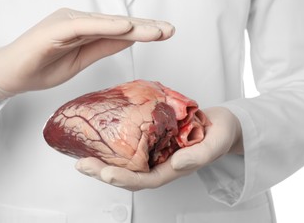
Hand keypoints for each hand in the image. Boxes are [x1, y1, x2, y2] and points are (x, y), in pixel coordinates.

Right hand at [0, 8, 174, 107]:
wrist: (10, 75)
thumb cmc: (42, 68)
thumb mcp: (80, 61)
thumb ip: (102, 48)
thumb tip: (128, 40)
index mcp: (84, 30)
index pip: (118, 30)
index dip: (143, 31)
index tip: (166, 34)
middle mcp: (78, 21)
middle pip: (117, 24)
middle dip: (145, 27)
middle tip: (170, 30)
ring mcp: (67, 22)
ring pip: (106, 23)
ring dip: (133, 26)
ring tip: (157, 31)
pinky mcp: (55, 28)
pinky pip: (85, 25)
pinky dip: (106, 26)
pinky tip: (126, 27)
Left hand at [75, 107, 242, 190]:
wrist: (221, 123)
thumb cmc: (221, 134)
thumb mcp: (216, 143)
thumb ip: (200, 156)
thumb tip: (178, 164)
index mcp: (172, 169)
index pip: (144, 180)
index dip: (124, 179)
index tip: (105, 173)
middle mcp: (159, 163)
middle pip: (128, 174)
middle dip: (103, 172)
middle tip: (82, 165)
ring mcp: (153, 152)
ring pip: (125, 162)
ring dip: (103, 161)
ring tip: (83, 157)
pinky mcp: (151, 138)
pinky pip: (130, 146)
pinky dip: (113, 146)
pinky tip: (99, 140)